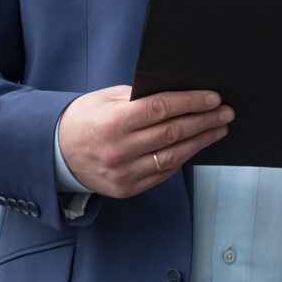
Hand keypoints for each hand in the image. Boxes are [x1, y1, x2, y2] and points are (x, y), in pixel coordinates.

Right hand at [58, 86, 231, 198]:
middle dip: (204, 120)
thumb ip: (141, 96)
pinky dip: (183, 157)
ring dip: (200, 141)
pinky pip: (163, 172)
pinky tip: (196, 145)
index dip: (191, 102)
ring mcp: (123, 173)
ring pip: (172, 155)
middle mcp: (118, 150)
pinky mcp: (126, 188)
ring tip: (219, 129)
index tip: (213, 98)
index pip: (161, 109)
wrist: (56, 153)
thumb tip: (181, 93)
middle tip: (226, 112)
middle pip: (172, 133)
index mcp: (112, 122)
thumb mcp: (107, 99)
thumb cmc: (85, 119)